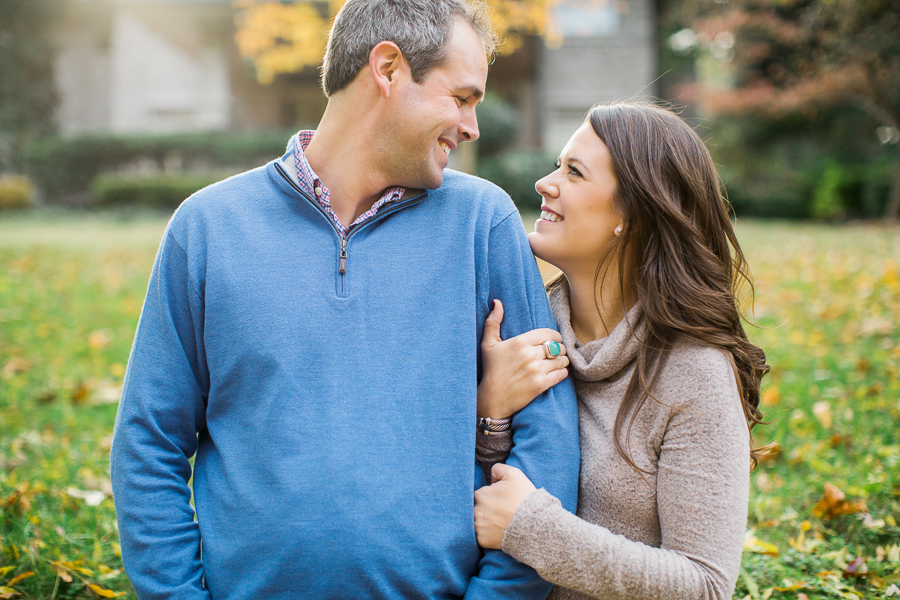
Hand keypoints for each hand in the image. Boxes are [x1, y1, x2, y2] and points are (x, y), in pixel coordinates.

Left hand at [473, 463, 537, 548]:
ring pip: (477, 522)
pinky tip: (498, 532)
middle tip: (499, 512)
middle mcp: (475, 510)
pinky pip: (480, 536)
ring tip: (499, 523)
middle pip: (475, 508)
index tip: (500, 501)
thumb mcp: (514, 474)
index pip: (479, 494)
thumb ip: (498, 468)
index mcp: (480, 494)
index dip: (490, 496)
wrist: (534, 524)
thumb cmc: (523, 497)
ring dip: (484, 522)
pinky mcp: (482, 540)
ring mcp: (478, 526)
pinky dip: (487, 535)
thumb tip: (491, 478)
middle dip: (485, 509)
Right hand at [478, 299, 568, 418]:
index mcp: (520, 342)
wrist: (492, 399)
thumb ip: (493, 321)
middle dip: (559, 349)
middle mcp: (530, 354)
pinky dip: (562, 373)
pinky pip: (562, 374)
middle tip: (555, 353)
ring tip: (556, 363)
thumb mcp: (488, 344)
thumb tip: (497, 302)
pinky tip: (556, 373)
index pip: (549, 333)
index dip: (554, 336)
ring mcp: (537, 370)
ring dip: (562, 361)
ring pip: (562, 360)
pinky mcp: (541, 385)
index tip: (553, 341)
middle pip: (558, 346)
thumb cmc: (491, 370)